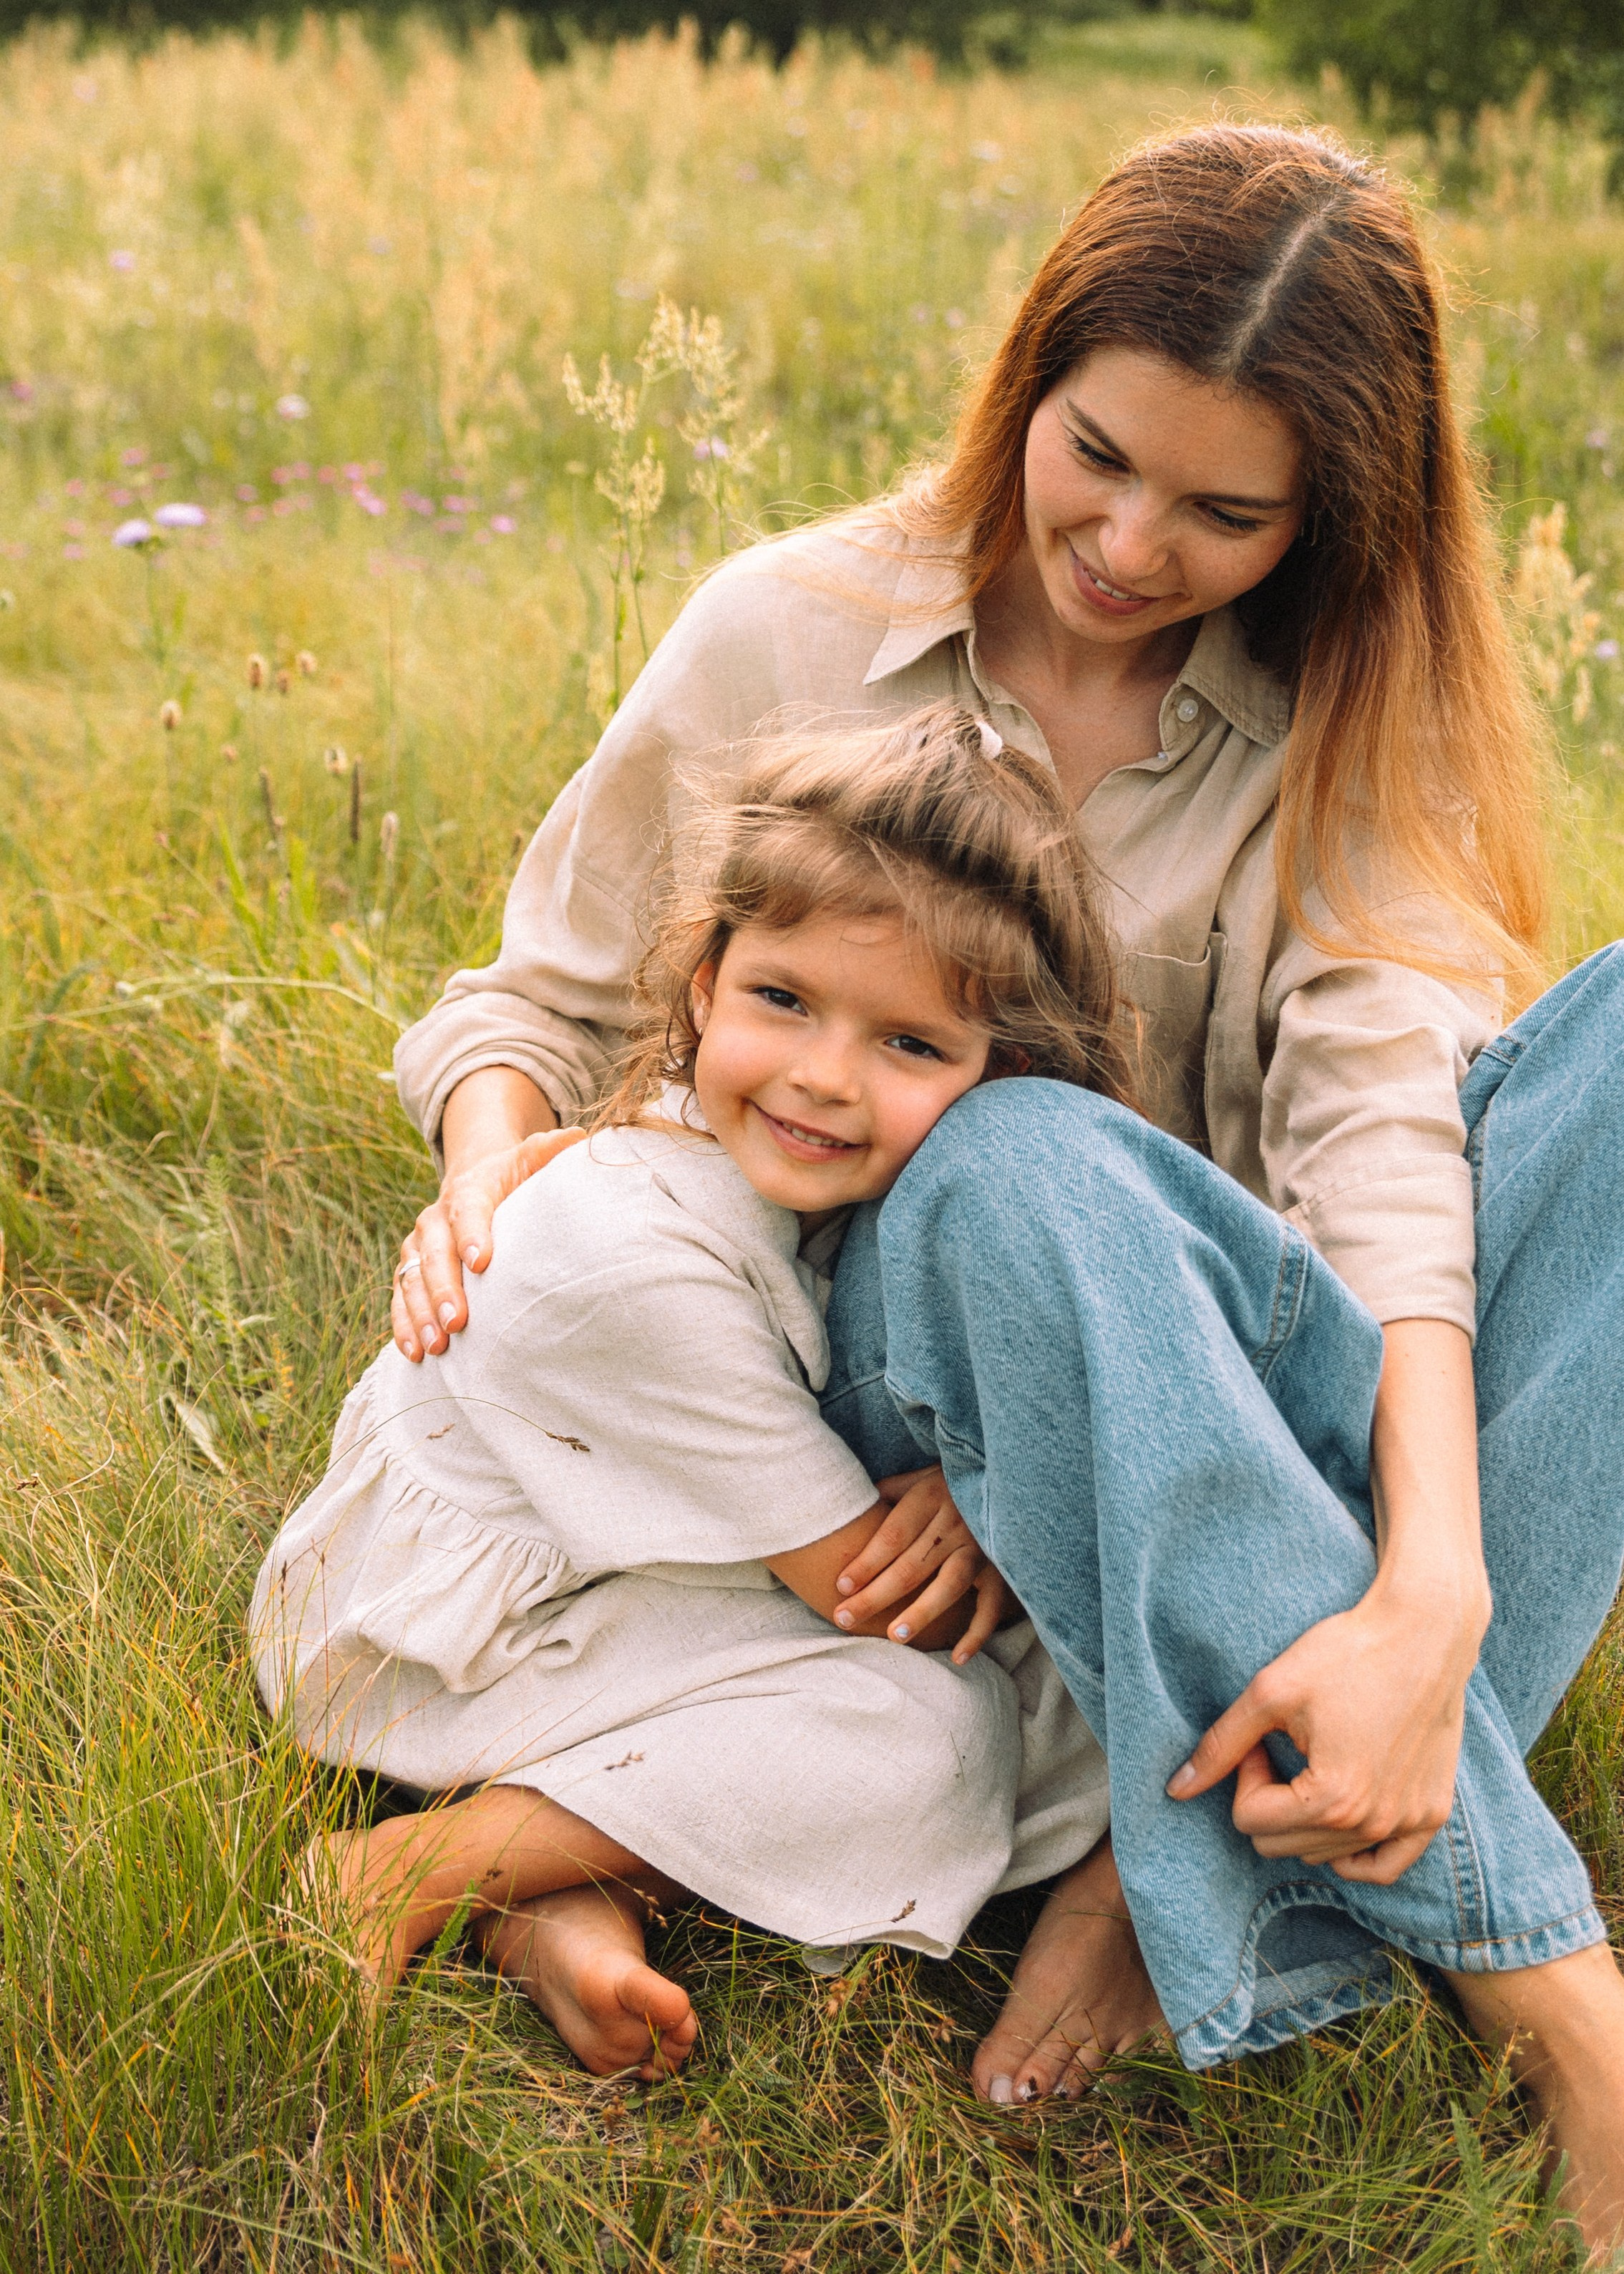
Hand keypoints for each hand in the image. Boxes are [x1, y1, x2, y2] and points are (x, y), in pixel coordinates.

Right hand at [393, 1128, 585, 1359]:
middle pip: (435, 1254)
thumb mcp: (529, 1159)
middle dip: (444, 1290)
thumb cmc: (512, 1178)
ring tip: (436, 1347)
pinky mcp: (409, 1271)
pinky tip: (415, 1352)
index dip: (473, 1235)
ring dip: (421, 1315)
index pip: (468, 1211)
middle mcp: (435, 1219)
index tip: (482, 1263)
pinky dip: (404, 1325)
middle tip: (458, 1323)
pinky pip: (400, 1299)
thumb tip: (580, 1138)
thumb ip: (550, 1152)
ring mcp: (418, 1247)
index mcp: (467, 1191)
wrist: (472, 1180)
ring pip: (412, 1280)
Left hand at [832, 1465, 1011, 1664]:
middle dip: (875, 1595)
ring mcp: (981, 1547)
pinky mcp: (1002, 1569)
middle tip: (844, 1618)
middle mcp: (955, 1522)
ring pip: (949, 1584)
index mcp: (930, 1496)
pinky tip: (958, 1658)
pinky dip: (978, 1633)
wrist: (1008, 1480)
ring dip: (922, 1612)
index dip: (866, 1562)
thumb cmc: (948, 1481)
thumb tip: (848, 1506)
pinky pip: (992, 1606)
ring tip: (895, 1636)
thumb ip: (887, 1492)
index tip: (841, 1586)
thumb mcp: (918, 1476)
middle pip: (911, 1566)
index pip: (892, 1535)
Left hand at [1165, 1581, 1481, 1883]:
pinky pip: (1384, 1866)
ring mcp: (1408, 1823)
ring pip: (1324, 1855)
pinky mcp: (1432, 1814)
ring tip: (1314, 1758)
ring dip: (1306, 1815)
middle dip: (1270, 1797)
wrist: (1424, 1631)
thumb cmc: (1346, 1652)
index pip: (1250, 1820)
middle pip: (1282, 1845)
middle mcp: (1374, 1823)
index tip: (1261, 1735)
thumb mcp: (1271, 1692)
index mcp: (1332, 1799)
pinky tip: (1340, 1816)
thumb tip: (1175, 1790)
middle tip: (1285, 1745)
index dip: (1244, 1772)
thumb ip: (1221, 1745)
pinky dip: (1355, 1854)